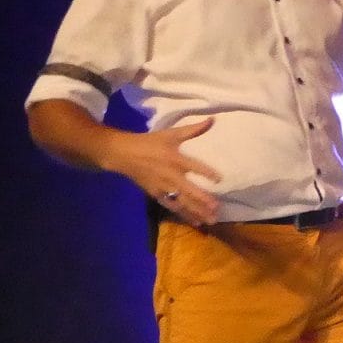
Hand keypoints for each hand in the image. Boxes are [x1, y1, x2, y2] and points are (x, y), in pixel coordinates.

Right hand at [107, 117, 223, 226]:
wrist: (122, 154)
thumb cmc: (149, 142)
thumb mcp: (170, 133)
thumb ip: (192, 130)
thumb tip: (212, 120)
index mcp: (175, 159)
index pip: (194, 167)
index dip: (207, 173)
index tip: (219, 180)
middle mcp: (170, 175)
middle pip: (189, 191)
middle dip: (203, 201)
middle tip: (217, 210)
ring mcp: (163, 187)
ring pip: (182, 202)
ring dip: (196, 212)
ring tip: (211, 220)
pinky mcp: (156, 194)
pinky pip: (172, 206)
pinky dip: (184, 215)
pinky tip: (196, 222)